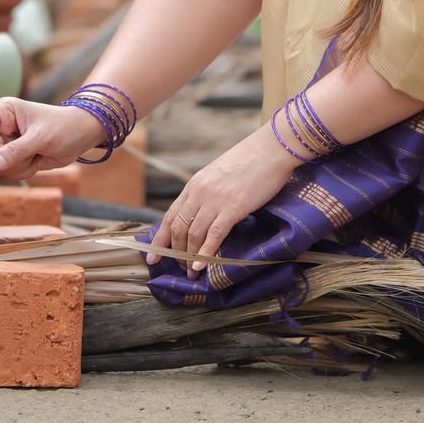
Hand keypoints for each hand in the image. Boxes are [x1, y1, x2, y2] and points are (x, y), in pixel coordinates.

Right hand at [0, 98, 101, 180]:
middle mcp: (2, 126)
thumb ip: (15, 151)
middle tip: (32, 155)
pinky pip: (9, 171)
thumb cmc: (65, 127)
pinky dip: (23, 171)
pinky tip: (38, 160)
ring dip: (18, 167)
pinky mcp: (15, 155)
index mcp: (4, 111)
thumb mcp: (41, 138)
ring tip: (37, 155)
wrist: (83, 134)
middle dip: (9, 161)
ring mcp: (7, 142)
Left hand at [146, 125, 299, 274]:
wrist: (271, 149)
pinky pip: (214, 235)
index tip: (152, 256)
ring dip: (189, 257)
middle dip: (175, 252)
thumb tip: (202, 214)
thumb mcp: (219, 175)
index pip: (171, 216)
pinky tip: (200, 266)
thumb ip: (208, 193)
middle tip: (178, 269)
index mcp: (195, 184)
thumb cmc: (249, 162)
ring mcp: (215, 200)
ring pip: (193, 234)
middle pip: (178, 228)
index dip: (160, 239)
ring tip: (191, 272)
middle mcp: (200, 192)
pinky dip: (205, 253)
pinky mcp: (233, 208)